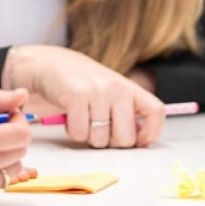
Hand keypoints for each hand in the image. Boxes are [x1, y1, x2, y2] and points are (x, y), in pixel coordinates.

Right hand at [9, 45, 163, 148]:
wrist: (48, 63)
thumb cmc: (80, 82)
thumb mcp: (109, 91)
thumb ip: (125, 111)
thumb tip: (140, 136)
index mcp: (129, 87)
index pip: (156, 112)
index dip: (151, 133)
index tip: (138, 141)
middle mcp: (117, 88)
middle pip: (126, 139)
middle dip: (110, 142)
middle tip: (98, 129)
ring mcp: (97, 91)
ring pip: (100, 140)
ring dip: (87, 137)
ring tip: (81, 118)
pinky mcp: (76, 95)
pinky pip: (79, 134)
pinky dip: (72, 132)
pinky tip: (70, 117)